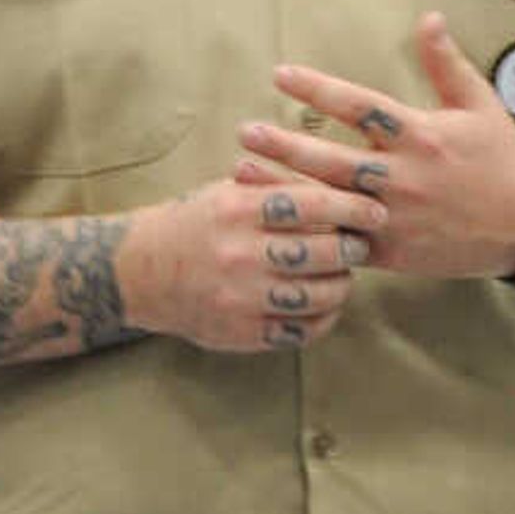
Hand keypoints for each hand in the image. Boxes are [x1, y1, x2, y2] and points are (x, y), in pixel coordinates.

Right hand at [120, 169, 385, 351]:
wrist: (139, 272)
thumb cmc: (195, 224)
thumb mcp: (226, 192)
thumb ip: (276, 187)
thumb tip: (339, 180)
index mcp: (238, 210)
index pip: (311, 204)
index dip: (352, 207)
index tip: (376, 211)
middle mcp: (240, 253)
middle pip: (322, 252)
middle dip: (352, 248)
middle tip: (361, 245)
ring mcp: (241, 297)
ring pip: (318, 295)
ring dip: (342, 285)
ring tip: (344, 275)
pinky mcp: (241, 332)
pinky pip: (300, 330)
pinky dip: (323, 318)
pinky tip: (326, 306)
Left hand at [241, 15, 514, 281]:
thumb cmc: (503, 161)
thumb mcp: (481, 105)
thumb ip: (447, 63)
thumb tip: (429, 18)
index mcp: (422, 135)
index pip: (359, 106)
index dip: (317, 89)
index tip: (281, 75)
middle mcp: (404, 177)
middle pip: (333, 158)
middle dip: (285, 144)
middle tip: (246, 130)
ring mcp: (396, 218)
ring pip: (329, 202)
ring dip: (283, 186)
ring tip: (241, 171)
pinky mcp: (393, 253)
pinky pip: (342, 243)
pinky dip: (308, 232)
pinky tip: (274, 220)